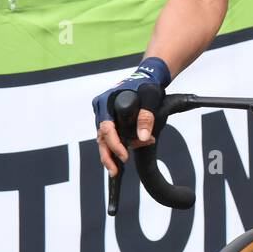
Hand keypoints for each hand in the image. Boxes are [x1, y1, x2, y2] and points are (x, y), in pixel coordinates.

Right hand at [92, 58, 169, 177]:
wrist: (148, 79)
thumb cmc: (147, 85)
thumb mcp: (150, 98)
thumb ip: (146, 116)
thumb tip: (144, 137)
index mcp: (105, 102)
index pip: (106, 128)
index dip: (114, 144)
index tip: (124, 156)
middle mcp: (101, 110)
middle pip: (101, 137)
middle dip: (108, 155)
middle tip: (115, 171)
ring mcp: (105, 116)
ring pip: (105, 140)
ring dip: (115, 152)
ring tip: (119, 168)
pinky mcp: (111, 121)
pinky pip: (112, 137)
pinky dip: (121, 145)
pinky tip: (129, 153)